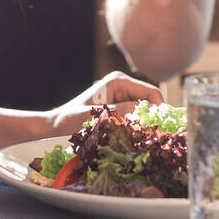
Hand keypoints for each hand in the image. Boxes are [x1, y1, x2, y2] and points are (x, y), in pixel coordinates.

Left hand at [44, 70, 163, 135]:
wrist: (56, 124)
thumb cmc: (72, 119)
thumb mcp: (99, 116)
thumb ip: (123, 111)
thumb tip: (149, 111)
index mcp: (119, 81)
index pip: (151, 92)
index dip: (160, 109)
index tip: (162, 127)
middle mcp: (122, 84)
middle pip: (150, 100)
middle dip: (153, 116)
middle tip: (154, 136)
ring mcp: (121, 94)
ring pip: (144, 109)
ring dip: (144, 122)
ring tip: (142, 137)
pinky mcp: (119, 105)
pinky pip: (135, 114)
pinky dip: (137, 124)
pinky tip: (132, 136)